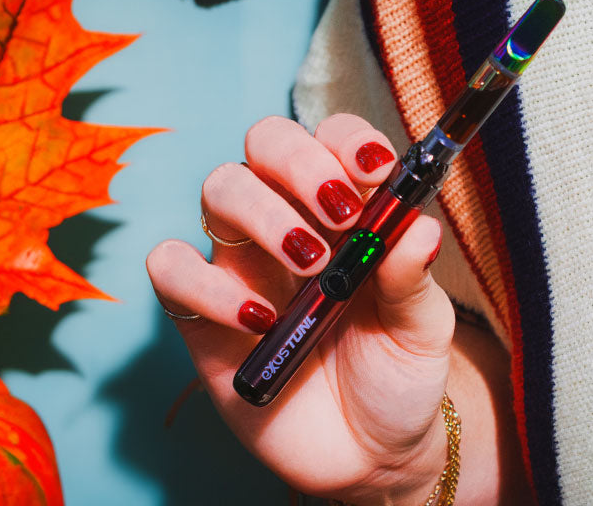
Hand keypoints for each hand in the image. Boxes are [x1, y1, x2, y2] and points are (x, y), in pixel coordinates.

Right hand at [147, 114, 455, 503]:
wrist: (367, 453)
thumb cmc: (396, 376)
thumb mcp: (420, 330)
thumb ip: (412, 277)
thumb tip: (417, 225)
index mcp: (343, 214)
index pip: (329, 139)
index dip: (345, 140)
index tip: (376, 171)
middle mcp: (286, 225)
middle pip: (263, 145)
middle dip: (297, 162)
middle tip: (339, 215)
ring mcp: (241, 266)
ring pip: (217, 190)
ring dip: (260, 213)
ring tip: (308, 264)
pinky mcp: (202, 316)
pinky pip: (171, 270)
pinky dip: (206, 284)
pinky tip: (257, 320)